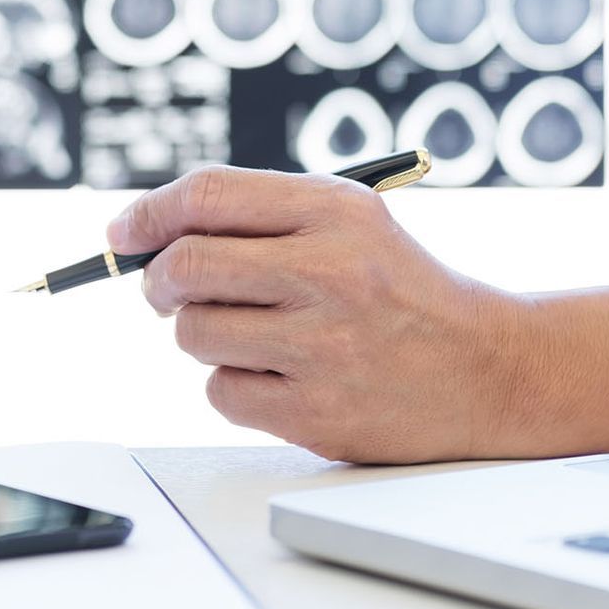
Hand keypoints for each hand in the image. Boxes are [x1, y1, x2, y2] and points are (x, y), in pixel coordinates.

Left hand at [107, 166, 529, 463]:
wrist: (486, 368)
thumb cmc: (398, 288)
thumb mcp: (348, 221)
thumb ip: (256, 214)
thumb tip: (145, 231)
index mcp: (334, 211)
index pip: (208, 196)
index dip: (148, 213)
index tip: (122, 231)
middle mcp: (329, 274)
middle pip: (185, 265)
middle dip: (158, 279)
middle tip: (165, 289)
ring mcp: (323, 348)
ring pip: (194, 333)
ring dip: (204, 334)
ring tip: (256, 333)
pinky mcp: (316, 412)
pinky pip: (221, 391)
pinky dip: (235, 384)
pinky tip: (282, 375)